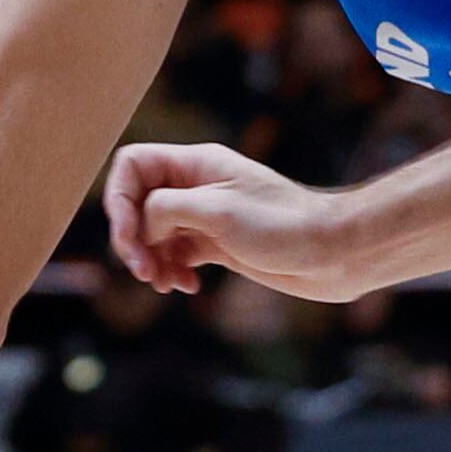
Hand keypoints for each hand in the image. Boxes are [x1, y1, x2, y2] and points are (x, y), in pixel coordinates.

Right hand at [100, 139, 375, 299]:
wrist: (331, 252)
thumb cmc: (283, 224)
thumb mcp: (217, 211)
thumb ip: (167, 209)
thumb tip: (143, 226)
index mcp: (195, 165)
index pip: (133, 165)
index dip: (119, 199)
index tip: (130, 236)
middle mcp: (195, 187)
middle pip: (137, 204)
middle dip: (132, 239)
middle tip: (143, 270)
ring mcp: (205, 216)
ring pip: (153, 234)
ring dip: (149, 260)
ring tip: (163, 283)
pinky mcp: (216, 244)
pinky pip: (175, 255)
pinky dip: (172, 271)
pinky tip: (188, 286)